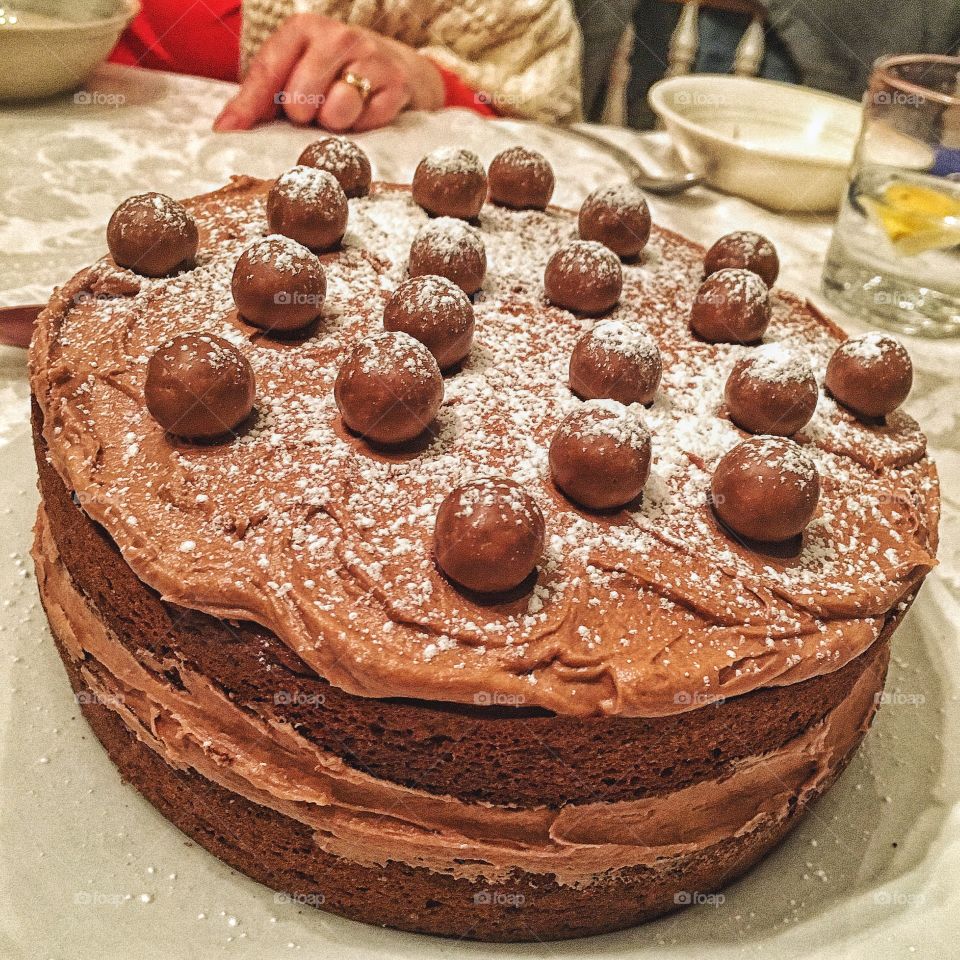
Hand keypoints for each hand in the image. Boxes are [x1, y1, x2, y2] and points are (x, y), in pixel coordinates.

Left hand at [214, 13, 444, 132]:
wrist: (397, 68)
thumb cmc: (335, 77)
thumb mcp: (295, 75)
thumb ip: (259, 98)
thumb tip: (225, 129)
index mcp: (302, 29)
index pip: (268, 70)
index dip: (249, 106)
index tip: (230, 132)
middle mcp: (336, 35)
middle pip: (301, 96)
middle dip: (304, 115)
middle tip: (315, 110)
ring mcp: (370, 56)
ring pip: (337, 110)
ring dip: (336, 122)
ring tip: (341, 110)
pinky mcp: (396, 82)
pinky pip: (367, 122)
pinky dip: (363, 126)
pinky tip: (366, 112)